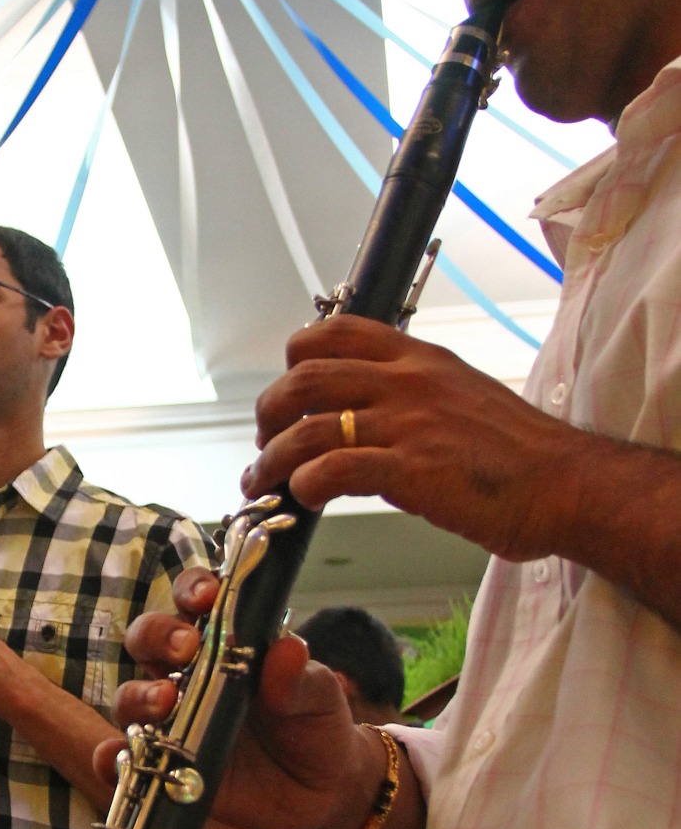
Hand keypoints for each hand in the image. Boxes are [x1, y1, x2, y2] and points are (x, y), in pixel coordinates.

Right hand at [99, 571, 425, 828]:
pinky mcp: (165, 764)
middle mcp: (189, 673)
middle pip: (149, 638)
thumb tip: (289, 647)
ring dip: (139, 695)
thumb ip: (301, 676)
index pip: (196, 599)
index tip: (207, 596)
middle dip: (158, 636)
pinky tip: (116, 757)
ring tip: (166, 702)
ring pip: (131, 695)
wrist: (324, 788)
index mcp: (225, 640)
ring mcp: (173, 719)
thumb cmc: (317, 724)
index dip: (193, 589)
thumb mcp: (320, 697)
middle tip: (186, 649)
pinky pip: (126, 759)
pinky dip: (110, 757)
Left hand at [245, 315, 571, 559]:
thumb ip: (412, 396)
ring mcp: (408, 425)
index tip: (287, 389)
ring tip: (262, 482)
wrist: (566, 484)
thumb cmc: (518, 452)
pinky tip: (302, 497)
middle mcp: (407, 383)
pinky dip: (304, 483)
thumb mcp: (461, 395)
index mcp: (419, 359)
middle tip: (265, 442)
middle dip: (269, 412)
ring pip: (308, 427)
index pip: (336, 331)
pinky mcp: (412, 470)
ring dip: (271, 458)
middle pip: (305, 378)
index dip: (296, 357)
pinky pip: (334, 468)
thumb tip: (363, 415)